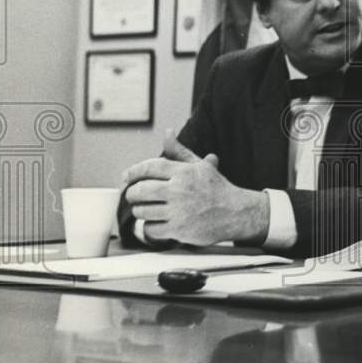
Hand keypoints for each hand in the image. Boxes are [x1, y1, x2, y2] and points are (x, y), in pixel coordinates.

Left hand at [121, 129, 268, 244]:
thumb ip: (180, 151)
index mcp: (184, 172)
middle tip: (133, 196)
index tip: (125, 177)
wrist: (236, 213)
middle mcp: (179, 190)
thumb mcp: (200, 166)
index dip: (133, 172)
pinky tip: (156, 223)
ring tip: (145, 209)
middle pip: (141, 190)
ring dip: (140, 211)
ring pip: (142, 211)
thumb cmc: (216, 189)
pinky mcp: (179, 230)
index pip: (150, 167)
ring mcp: (178, 211)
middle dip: (132, 193)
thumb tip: (168, 132)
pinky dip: (149, 227)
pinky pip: (151, 229)